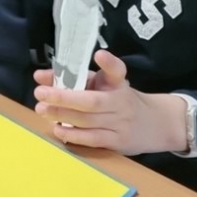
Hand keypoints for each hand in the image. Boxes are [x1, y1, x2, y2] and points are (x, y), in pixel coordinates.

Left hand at [33, 50, 190, 165]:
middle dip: (64, 97)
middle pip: (92, 101)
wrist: (156, 124)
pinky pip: (93, 139)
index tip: (99, 54)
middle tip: (40, 93)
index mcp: (119, 83)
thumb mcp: (106, 84)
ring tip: (42, 110)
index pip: (118, 71)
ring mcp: (120, 124)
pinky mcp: (118, 142)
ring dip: (63, 116)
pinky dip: (74, 135)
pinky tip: (58, 130)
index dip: (109, 63)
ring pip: (89, 121)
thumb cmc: (121, 101)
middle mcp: (121, 102)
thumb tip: (41, 77)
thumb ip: (77, 79)